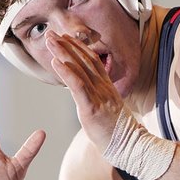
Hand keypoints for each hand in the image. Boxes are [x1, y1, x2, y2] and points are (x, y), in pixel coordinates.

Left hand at [46, 31, 124, 151]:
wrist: (130, 146)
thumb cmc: (117, 133)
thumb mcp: (108, 110)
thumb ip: (98, 99)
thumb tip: (87, 96)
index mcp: (107, 87)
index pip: (92, 61)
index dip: (78, 48)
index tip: (65, 38)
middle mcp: (103, 87)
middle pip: (84, 60)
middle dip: (67, 45)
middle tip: (52, 33)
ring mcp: (99, 96)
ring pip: (79, 69)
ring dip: (62, 52)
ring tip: (50, 40)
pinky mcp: (92, 108)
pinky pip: (78, 86)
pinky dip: (66, 72)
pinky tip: (55, 61)